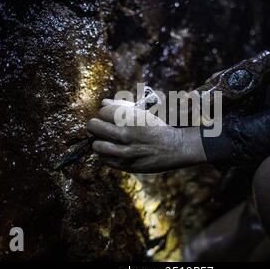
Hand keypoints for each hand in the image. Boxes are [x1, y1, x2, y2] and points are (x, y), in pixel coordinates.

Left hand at [86, 99, 206, 172]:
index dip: (105, 113)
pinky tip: (114, 150)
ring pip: (96, 145)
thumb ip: (121, 107)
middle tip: (101, 126)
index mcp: (131, 118)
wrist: (175, 148)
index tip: (110, 116)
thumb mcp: (143, 113)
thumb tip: (103, 103)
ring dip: (99, 141)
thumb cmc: (158, 128)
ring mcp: (125, 152)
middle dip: (96, 125)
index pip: (102, 112)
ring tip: (107, 140)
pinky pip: (104, 159)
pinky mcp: (126, 165)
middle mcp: (126, 135)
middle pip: (94, 126)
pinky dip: (106, 155)